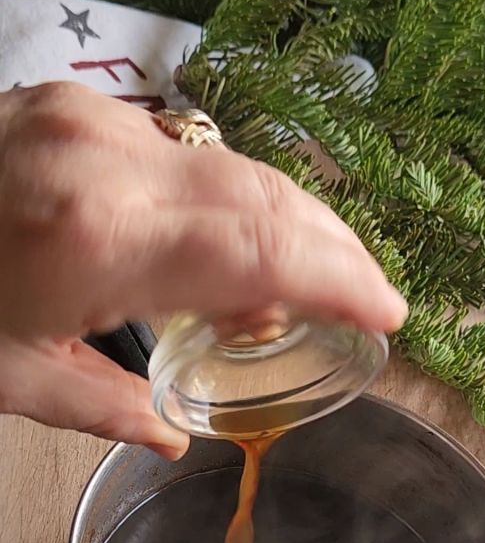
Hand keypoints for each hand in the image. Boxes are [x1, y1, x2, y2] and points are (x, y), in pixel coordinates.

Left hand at [0, 82, 406, 455]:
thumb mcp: (11, 379)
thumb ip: (106, 408)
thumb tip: (172, 439)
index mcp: (95, 238)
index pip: (260, 249)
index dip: (340, 278)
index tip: (388, 312)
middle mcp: (107, 160)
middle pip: (265, 196)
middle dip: (330, 246)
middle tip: (366, 296)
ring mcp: (90, 119)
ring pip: (232, 167)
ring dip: (282, 224)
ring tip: (305, 285)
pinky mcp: (75, 104)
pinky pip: (184, 154)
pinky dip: (223, 203)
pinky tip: (224, 249)